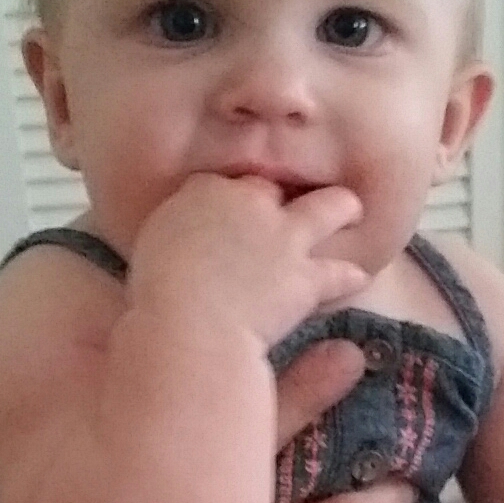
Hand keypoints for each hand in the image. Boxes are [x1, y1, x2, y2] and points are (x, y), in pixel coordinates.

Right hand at [130, 172, 367, 347]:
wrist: (188, 321)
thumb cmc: (153, 297)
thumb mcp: (146, 255)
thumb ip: (171, 242)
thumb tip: (182, 251)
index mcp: (201, 192)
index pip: (224, 181)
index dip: (232, 195)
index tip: (235, 209)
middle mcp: (246, 202)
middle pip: (274, 186)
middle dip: (281, 192)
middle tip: (288, 201)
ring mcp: (282, 236)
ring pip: (325, 208)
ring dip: (338, 209)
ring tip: (350, 210)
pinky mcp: (306, 275)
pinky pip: (338, 271)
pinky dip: (348, 275)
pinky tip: (357, 277)